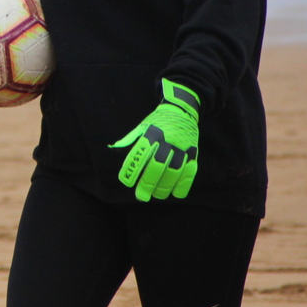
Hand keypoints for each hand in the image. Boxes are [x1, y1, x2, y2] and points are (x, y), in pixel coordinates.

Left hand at [109, 78, 199, 200]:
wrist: (182, 110)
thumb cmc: (157, 121)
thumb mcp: (142, 126)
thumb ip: (130, 139)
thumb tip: (113, 148)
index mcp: (152, 133)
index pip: (140, 154)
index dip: (132, 169)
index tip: (127, 182)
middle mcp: (167, 140)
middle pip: (157, 165)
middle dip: (148, 183)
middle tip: (141, 196)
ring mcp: (182, 147)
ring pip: (174, 171)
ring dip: (165, 187)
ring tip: (157, 195)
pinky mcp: (193, 152)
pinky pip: (190, 171)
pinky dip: (183, 185)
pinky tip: (175, 194)